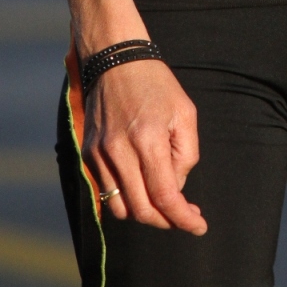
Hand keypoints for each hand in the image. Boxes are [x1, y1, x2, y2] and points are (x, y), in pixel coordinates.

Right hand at [82, 60, 206, 233]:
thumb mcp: (185, 113)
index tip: (199, 227)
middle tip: (184, 215)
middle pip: (142, 210)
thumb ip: (186, 155)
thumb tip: (176, 189)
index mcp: (148, 139)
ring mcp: (99, 153)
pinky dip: (126, 197)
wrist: (115, 59)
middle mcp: (119, 150)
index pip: (165, 196)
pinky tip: (142, 184)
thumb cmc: (156, 84)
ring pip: (121, 208)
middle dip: (166, 220)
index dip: (183, 219)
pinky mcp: (88, 153)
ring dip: (144, 212)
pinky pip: (106, 191)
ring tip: (162, 199)